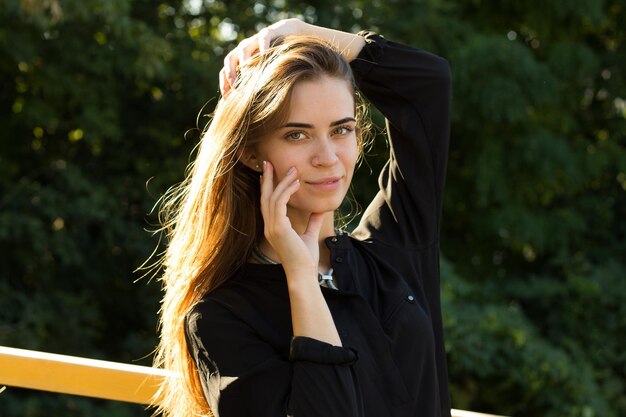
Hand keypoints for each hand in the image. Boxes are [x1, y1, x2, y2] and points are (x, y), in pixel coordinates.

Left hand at [220, 18, 305, 95]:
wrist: (289, 34)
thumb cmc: (276, 58)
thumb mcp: (265, 72)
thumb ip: (257, 84)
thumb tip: (251, 109)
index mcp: (240, 60)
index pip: (226, 72)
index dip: (224, 84)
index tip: (227, 98)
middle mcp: (244, 49)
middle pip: (230, 59)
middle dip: (230, 72)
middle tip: (234, 86)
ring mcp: (254, 40)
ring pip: (243, 48)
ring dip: (243, 60)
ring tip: (245, 70)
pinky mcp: (268, 32)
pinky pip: (263, 38)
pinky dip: (263, 45)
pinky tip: (265, 54)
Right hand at [259, 161, 323, 280]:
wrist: (303, 273)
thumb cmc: (305, 258)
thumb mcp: (310, 235)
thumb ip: (313, 222)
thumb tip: (320, 210)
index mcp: (273, 228)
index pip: (267, 203)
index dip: (267, 187)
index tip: (270, 172)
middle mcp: (269, 226)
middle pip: (264, 197)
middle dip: (266, 179)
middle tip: (268, 162)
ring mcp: (272, 227)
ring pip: (273, 197)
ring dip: (282, 182)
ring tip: (293, 171)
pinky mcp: (278, 228)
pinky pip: (279, 203)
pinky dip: (287, 191)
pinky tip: (296, 183)